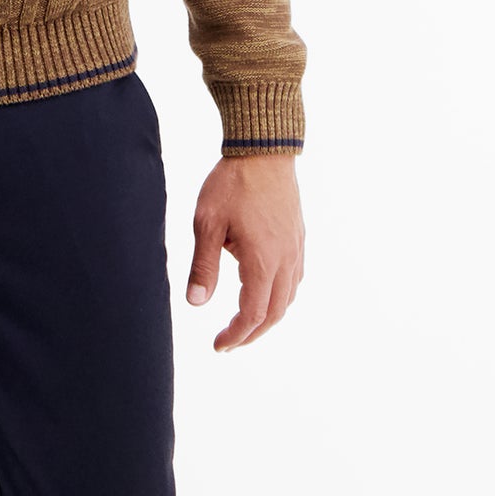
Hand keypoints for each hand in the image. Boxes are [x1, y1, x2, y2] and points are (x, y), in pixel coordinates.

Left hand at [186, 154, 304, 350]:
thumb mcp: (207, 223)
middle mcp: (285, 260)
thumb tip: (196, 303)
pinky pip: (294, 279)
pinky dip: (279, 296)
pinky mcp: (298, 237)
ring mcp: (295, 248)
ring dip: (267, 316)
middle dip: (251, 333)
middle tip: (229, 342)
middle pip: (274, 313)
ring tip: (243, 323)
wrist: (264, 150)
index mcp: (262, 261)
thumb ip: (203, 266)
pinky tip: (264, 291)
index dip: (236, 335)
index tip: (218, 346)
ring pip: (287, 297)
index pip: (252, 314)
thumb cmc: (232, 183)